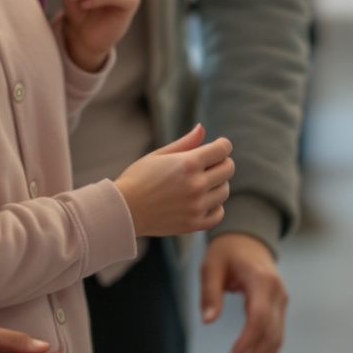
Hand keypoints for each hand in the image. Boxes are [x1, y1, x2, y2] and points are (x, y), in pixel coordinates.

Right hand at [115, 123, 234, 237]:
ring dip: (217, 184)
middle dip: (222, 162)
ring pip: (224, 191)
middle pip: (228, 169)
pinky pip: (218, 213)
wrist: (124, 211)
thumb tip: (202, 128)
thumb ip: (185, 143)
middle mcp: (196, 185)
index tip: (218, 146)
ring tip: (201, 183)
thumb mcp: (159, 155)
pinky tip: (202, 201)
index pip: (223, 149)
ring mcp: (196, 206)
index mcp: (188, 163)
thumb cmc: (138, 178)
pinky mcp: (193, 224)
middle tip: (210, 164)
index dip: (222, 145)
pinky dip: (215, 206)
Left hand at [201, 230, 287, 352]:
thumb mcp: (211, 265)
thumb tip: (208, 321)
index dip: (246, 343)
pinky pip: (277, 334)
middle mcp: (277, 292)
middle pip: (270, 333)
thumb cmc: (227, 251)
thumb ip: (210, 293)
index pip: (258, 318)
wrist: (248, 239)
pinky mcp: (279, 307)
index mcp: (262, 280)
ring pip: (277, 337)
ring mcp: (281, 300)